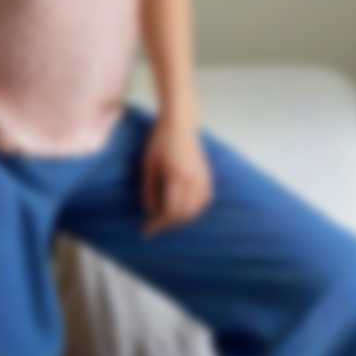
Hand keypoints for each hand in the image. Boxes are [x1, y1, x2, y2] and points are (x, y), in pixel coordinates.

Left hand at [141, 117, 213, 236]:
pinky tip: (184, 209)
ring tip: (166, 218)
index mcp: (177, 176)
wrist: (179, 124)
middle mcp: (193, 180)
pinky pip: (205, 201)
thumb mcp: (148, 165)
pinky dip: (195, 209)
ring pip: (196, 210)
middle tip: (155, 225)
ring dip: (182, 218)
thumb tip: (150, 212)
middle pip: (184, 214)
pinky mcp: (208, 176)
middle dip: (169, 223)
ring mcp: (203, 178)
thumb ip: (149, 189)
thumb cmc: (160, 142)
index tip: (147, 231)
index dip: (159, 225)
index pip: (170, 211)